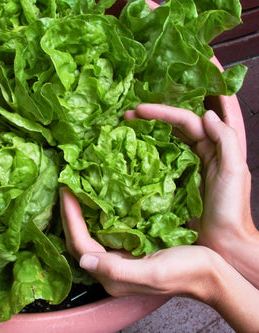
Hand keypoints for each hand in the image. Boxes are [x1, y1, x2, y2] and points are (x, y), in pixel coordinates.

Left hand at [60, 186, 220, 298]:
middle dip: (69, 215)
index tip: (66, 192)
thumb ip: (117, 270)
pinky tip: (97, 203)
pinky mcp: (128, 251)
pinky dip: (96, 217)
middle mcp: (111, 269)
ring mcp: (119, 260)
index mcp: (113, 276)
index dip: (70, 218)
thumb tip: (85, 261)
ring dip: (79, 216)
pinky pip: (104, 233)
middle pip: (79, 241)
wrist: (210, 274)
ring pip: (89, 236)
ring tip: (76, 193)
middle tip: (66, 189)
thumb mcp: (153, 272)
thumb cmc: (187, 273)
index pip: (80, 244)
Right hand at [124, 104, 254, 260]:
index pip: (186, 120)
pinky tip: (134, 153)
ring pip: (166, 142)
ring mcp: (187, 168)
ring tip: (126, 128)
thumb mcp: (234, 171)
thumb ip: (226, 140)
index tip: (138, 110)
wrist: (225, 244)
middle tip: (127, 115)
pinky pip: (161, 163)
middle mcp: (200, 153)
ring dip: (148, 133)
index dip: (163, 112)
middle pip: (174, 127)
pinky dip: (148, 154)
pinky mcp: (176, 183)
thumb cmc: (231, 210)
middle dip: (152, 118)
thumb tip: (207, 115)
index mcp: (215, 147)